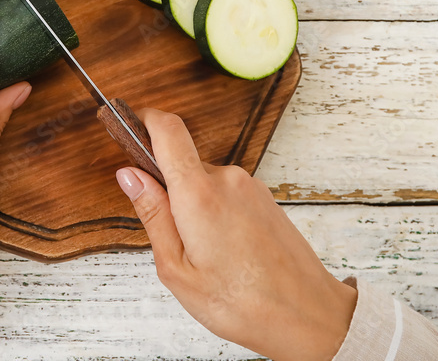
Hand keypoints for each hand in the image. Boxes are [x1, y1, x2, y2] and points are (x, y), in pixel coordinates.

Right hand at [115, 109, 355, 360]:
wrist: (308, 317)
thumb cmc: (242, 303)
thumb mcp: (176, 268)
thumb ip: (152, 214)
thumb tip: (129, 175)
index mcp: (199, 193)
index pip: (168, 129)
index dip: (145, 121)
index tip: (129, 127)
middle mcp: (227, 179)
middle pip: (183, 163)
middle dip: (169, 194)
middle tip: (173, 241)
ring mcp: (250, 187)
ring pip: (204, 183)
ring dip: (194, 210)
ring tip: (207, 257)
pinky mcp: (265, 198)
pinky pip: (227, 195)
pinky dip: (217, 217)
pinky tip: (227, 254)